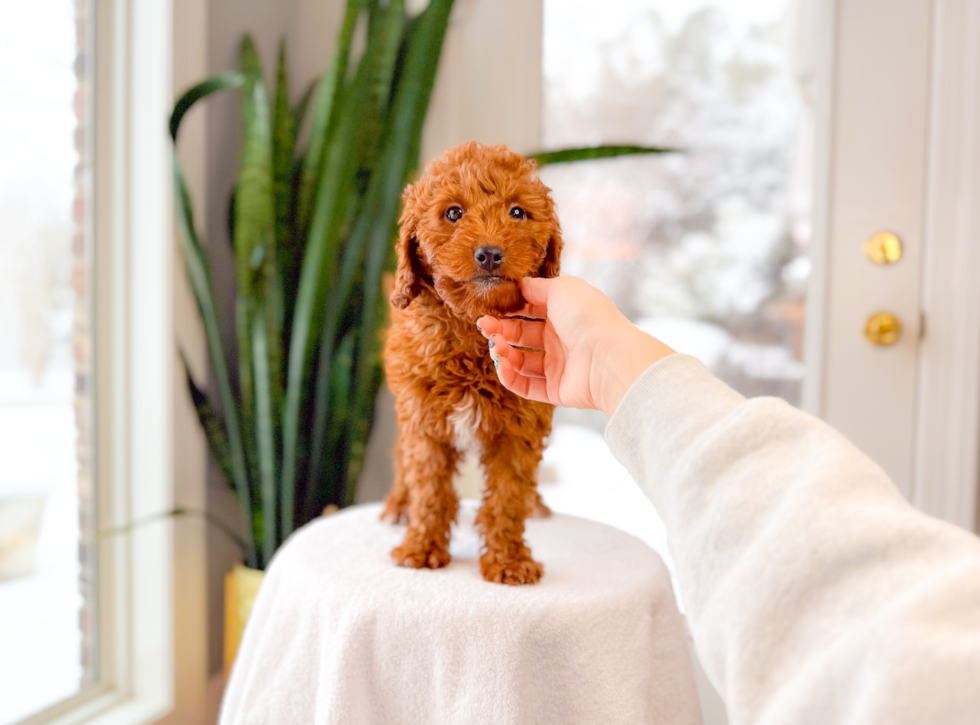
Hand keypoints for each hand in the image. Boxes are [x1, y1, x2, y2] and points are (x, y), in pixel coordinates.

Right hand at [477, 276, 673, 415]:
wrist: (609, 357)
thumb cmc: (588, 317)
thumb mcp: (561, 288)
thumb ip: (536, 286)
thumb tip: (518, 285)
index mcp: (564, 312)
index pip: (529, 308)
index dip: (509, 308)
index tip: (490, 307)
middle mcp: (561, 338)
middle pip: (522, 334)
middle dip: (500, 330)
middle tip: (484, 327)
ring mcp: (559, 365)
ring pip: (521, 360)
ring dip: (503, 353)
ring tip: (495, 346)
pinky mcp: (556, 390)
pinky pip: (526, 385)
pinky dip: (510, 376)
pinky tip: (501, 364)